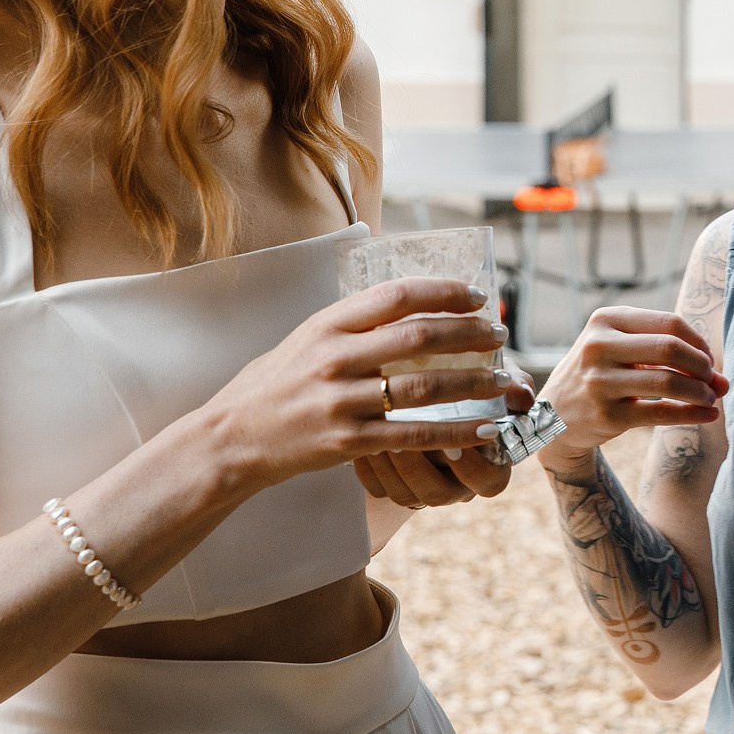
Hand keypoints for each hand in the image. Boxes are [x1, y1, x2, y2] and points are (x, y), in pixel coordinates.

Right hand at [202, 277, 513, 490]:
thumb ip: (353, 321)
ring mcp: (341, 401)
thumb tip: (410, 300)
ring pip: (423, 386)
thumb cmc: (275, 383)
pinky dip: (454, 432)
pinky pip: (412, 434)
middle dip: (470, 333)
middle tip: (499, 335)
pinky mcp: (346, 442)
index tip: (476, 296)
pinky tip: (482, 429)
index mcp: (328, 324)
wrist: (230, 438)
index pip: (397, 295)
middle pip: (419, 336)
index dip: (444, 291)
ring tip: (503, 380)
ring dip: (472, 382)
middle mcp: (335, 358)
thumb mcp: (307, 337)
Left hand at [354, 369, 538, 507]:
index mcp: (489, 467)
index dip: (474, 467)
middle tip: (402, 437)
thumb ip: (513, 385)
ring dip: (389, 464)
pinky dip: (367, 466)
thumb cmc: (473, 385)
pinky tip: (358, 436)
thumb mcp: (497, 382)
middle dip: (418, 467)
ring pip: (402, 493)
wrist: (434, 395)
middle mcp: (455, 485)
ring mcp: (420, 488)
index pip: (488, 482)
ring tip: (375, 432)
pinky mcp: (389, 485)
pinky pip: (376, 487)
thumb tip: (520, 392)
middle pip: (436, 494)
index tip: (456, 443)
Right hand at [536, 307, 726, 471]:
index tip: (708, 360)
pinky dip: (692, 414)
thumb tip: (723, 381)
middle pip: (670, 348)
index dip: (698, 342)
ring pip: (668, 382)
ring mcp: (600, 382)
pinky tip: (708, 416)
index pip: (669, 323)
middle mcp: (599, 347)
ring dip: (700, 392)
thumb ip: (669, 357)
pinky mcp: (607, 416)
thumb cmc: (601, 375)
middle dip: (702, 366)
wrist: (553, 418)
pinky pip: (661, 413)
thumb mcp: (622, 351)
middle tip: (714, 381)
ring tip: (711, 399)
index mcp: (605, 320)